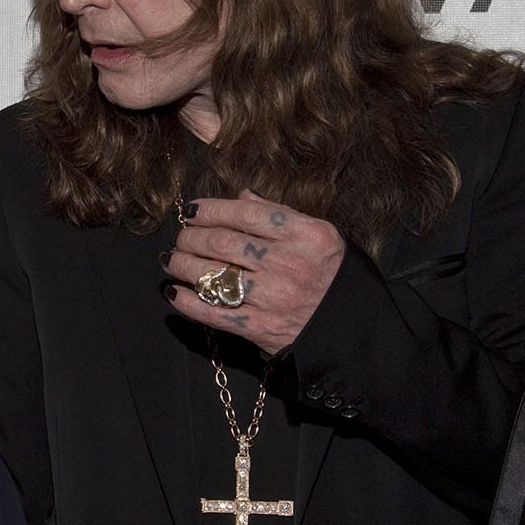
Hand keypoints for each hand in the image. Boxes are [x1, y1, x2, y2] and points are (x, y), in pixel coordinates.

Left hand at [165, 189, 344, 355]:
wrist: (351, 327)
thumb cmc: (331, 274)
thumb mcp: (319, 235)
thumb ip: (280, 214)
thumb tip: (242, 196)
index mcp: (305, 235)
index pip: (246, 214)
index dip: (212, 209)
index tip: (191, 210)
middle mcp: (288, 264)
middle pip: (224, 242)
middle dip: (192, 237)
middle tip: (180, 237)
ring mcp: (273, 297)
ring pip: (214, 274)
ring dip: (184, 265)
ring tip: (173, 260)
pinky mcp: (261, 328)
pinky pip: (215, 313)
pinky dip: (189, 303)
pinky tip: (175, 293)